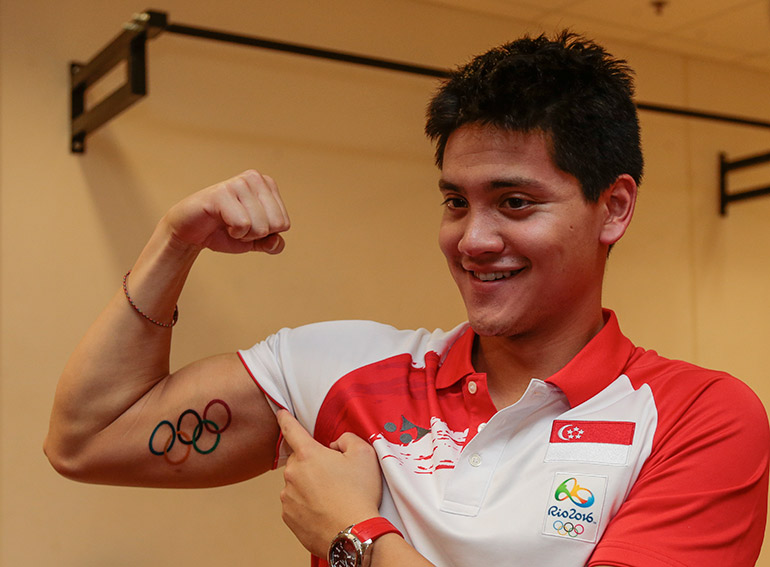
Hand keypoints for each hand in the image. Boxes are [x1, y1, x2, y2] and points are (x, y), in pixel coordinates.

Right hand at [163, 170, 289, 254]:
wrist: (191, 232)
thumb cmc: (225, 232)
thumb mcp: (255, 241)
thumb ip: (272, 244)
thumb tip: (276, 242)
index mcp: (267, 184)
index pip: (284, 223)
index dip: (265, 234)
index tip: (247, 226)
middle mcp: (255, 178)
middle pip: (276, 224)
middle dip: (256, 234)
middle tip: (237, 226)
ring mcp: (239, 183)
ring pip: (261, 226)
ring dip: (244, 234)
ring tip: (228, 223)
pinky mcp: (222, 192)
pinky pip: (243, 225)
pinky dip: (234, 233)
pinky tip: (221, 222)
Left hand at [277, 410, 382, 557]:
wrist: (353, 534)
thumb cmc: (359, 494)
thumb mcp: (364, 454)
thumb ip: (347, 439)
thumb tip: (334, 445)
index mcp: (308, 454)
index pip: (292, 430)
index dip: (286, 419)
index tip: (281, 413)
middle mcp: (292, 474)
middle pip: (299, 460)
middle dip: (312, 464)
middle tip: (335, 476)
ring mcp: (288, 497)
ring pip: (297, 483)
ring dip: (309, 486)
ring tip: (332, 498)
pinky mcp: (288, 517)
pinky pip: (295, 504)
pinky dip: (307, 505)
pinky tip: (324, 510)